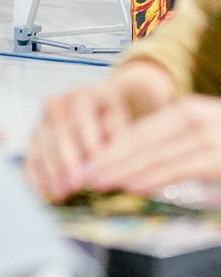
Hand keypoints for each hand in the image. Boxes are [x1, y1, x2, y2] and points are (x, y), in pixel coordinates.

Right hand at [26, 80, 145, 200]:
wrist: (102, 107)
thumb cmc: (115, 115)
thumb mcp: (121, 118)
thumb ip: (115, 133)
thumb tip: (104, 158)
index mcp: (82, 94)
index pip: (82, 117)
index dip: (88, 139)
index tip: (96, 160)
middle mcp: (57, 105)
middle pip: (59, 136)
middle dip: (67, 162)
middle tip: (76, 184)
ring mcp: (42, 122)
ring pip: (42, 149)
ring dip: (50, 174)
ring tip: (62, 194)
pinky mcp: (34, 139)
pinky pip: (30, 159)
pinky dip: (35, 177)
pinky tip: (43, 193)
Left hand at [77, 96, 220, 195]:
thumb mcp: (211, 125)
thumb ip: (179, 140)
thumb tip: (146, 161)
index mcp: (189, 108)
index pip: (139, 129)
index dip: (109, 147)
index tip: (86, 162)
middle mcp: (192, 119)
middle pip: (140, 142)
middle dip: (106, 161)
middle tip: (79, 176)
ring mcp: (205, 138)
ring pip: (153, 156)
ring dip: (120, 172)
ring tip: (95, 184)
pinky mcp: (218, 157)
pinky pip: (176, 169)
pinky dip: (151, 178)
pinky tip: (133, 186)